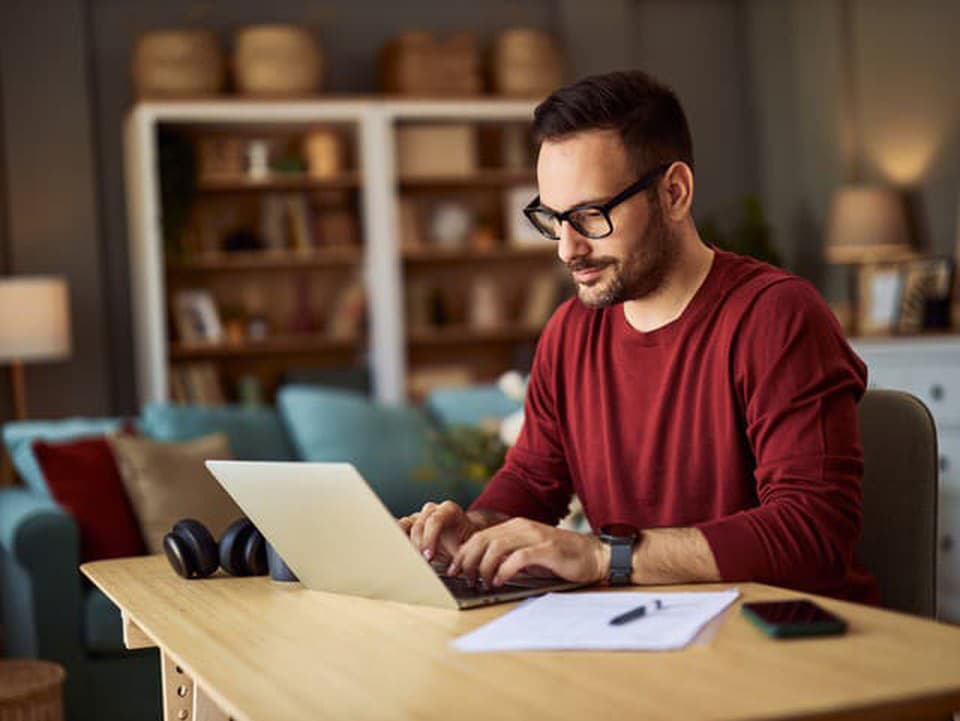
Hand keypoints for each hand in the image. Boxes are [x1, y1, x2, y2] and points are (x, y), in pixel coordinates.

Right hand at [397, 500, 479, 562]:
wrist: (462, 540)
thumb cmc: (464, 543)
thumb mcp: (465, 549)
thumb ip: (459, 555)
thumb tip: (454, 568)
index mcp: (448, 510)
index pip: (435, 520)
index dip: (430, 538)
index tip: (429, 556)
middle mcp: (432, 511)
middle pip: (419, 524)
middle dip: (418, 545)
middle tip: (419, 561)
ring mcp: (419, 517)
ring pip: (405, 524)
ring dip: (405, 542)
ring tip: (406, 557)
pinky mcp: (409, 526)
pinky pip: (398, 528)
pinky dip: (394, 538)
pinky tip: (393, 550)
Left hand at [448, 518, 609, 587]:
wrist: (594, 556)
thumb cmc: (560, 559)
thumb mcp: (529, 555)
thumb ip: (508, 557)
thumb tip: (481, 570)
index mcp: (515, 526)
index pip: (480, 536)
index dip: (464, 553)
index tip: (454, 570)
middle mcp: (522, 527)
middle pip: (483, 540)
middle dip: (468, 561)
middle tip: (463, 578)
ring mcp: (535, 536)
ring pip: (496, 547)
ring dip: (484, 567)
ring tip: (481, 583)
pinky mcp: (547, 550)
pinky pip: (518, 558)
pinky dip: (504, 570)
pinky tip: (499, 581)